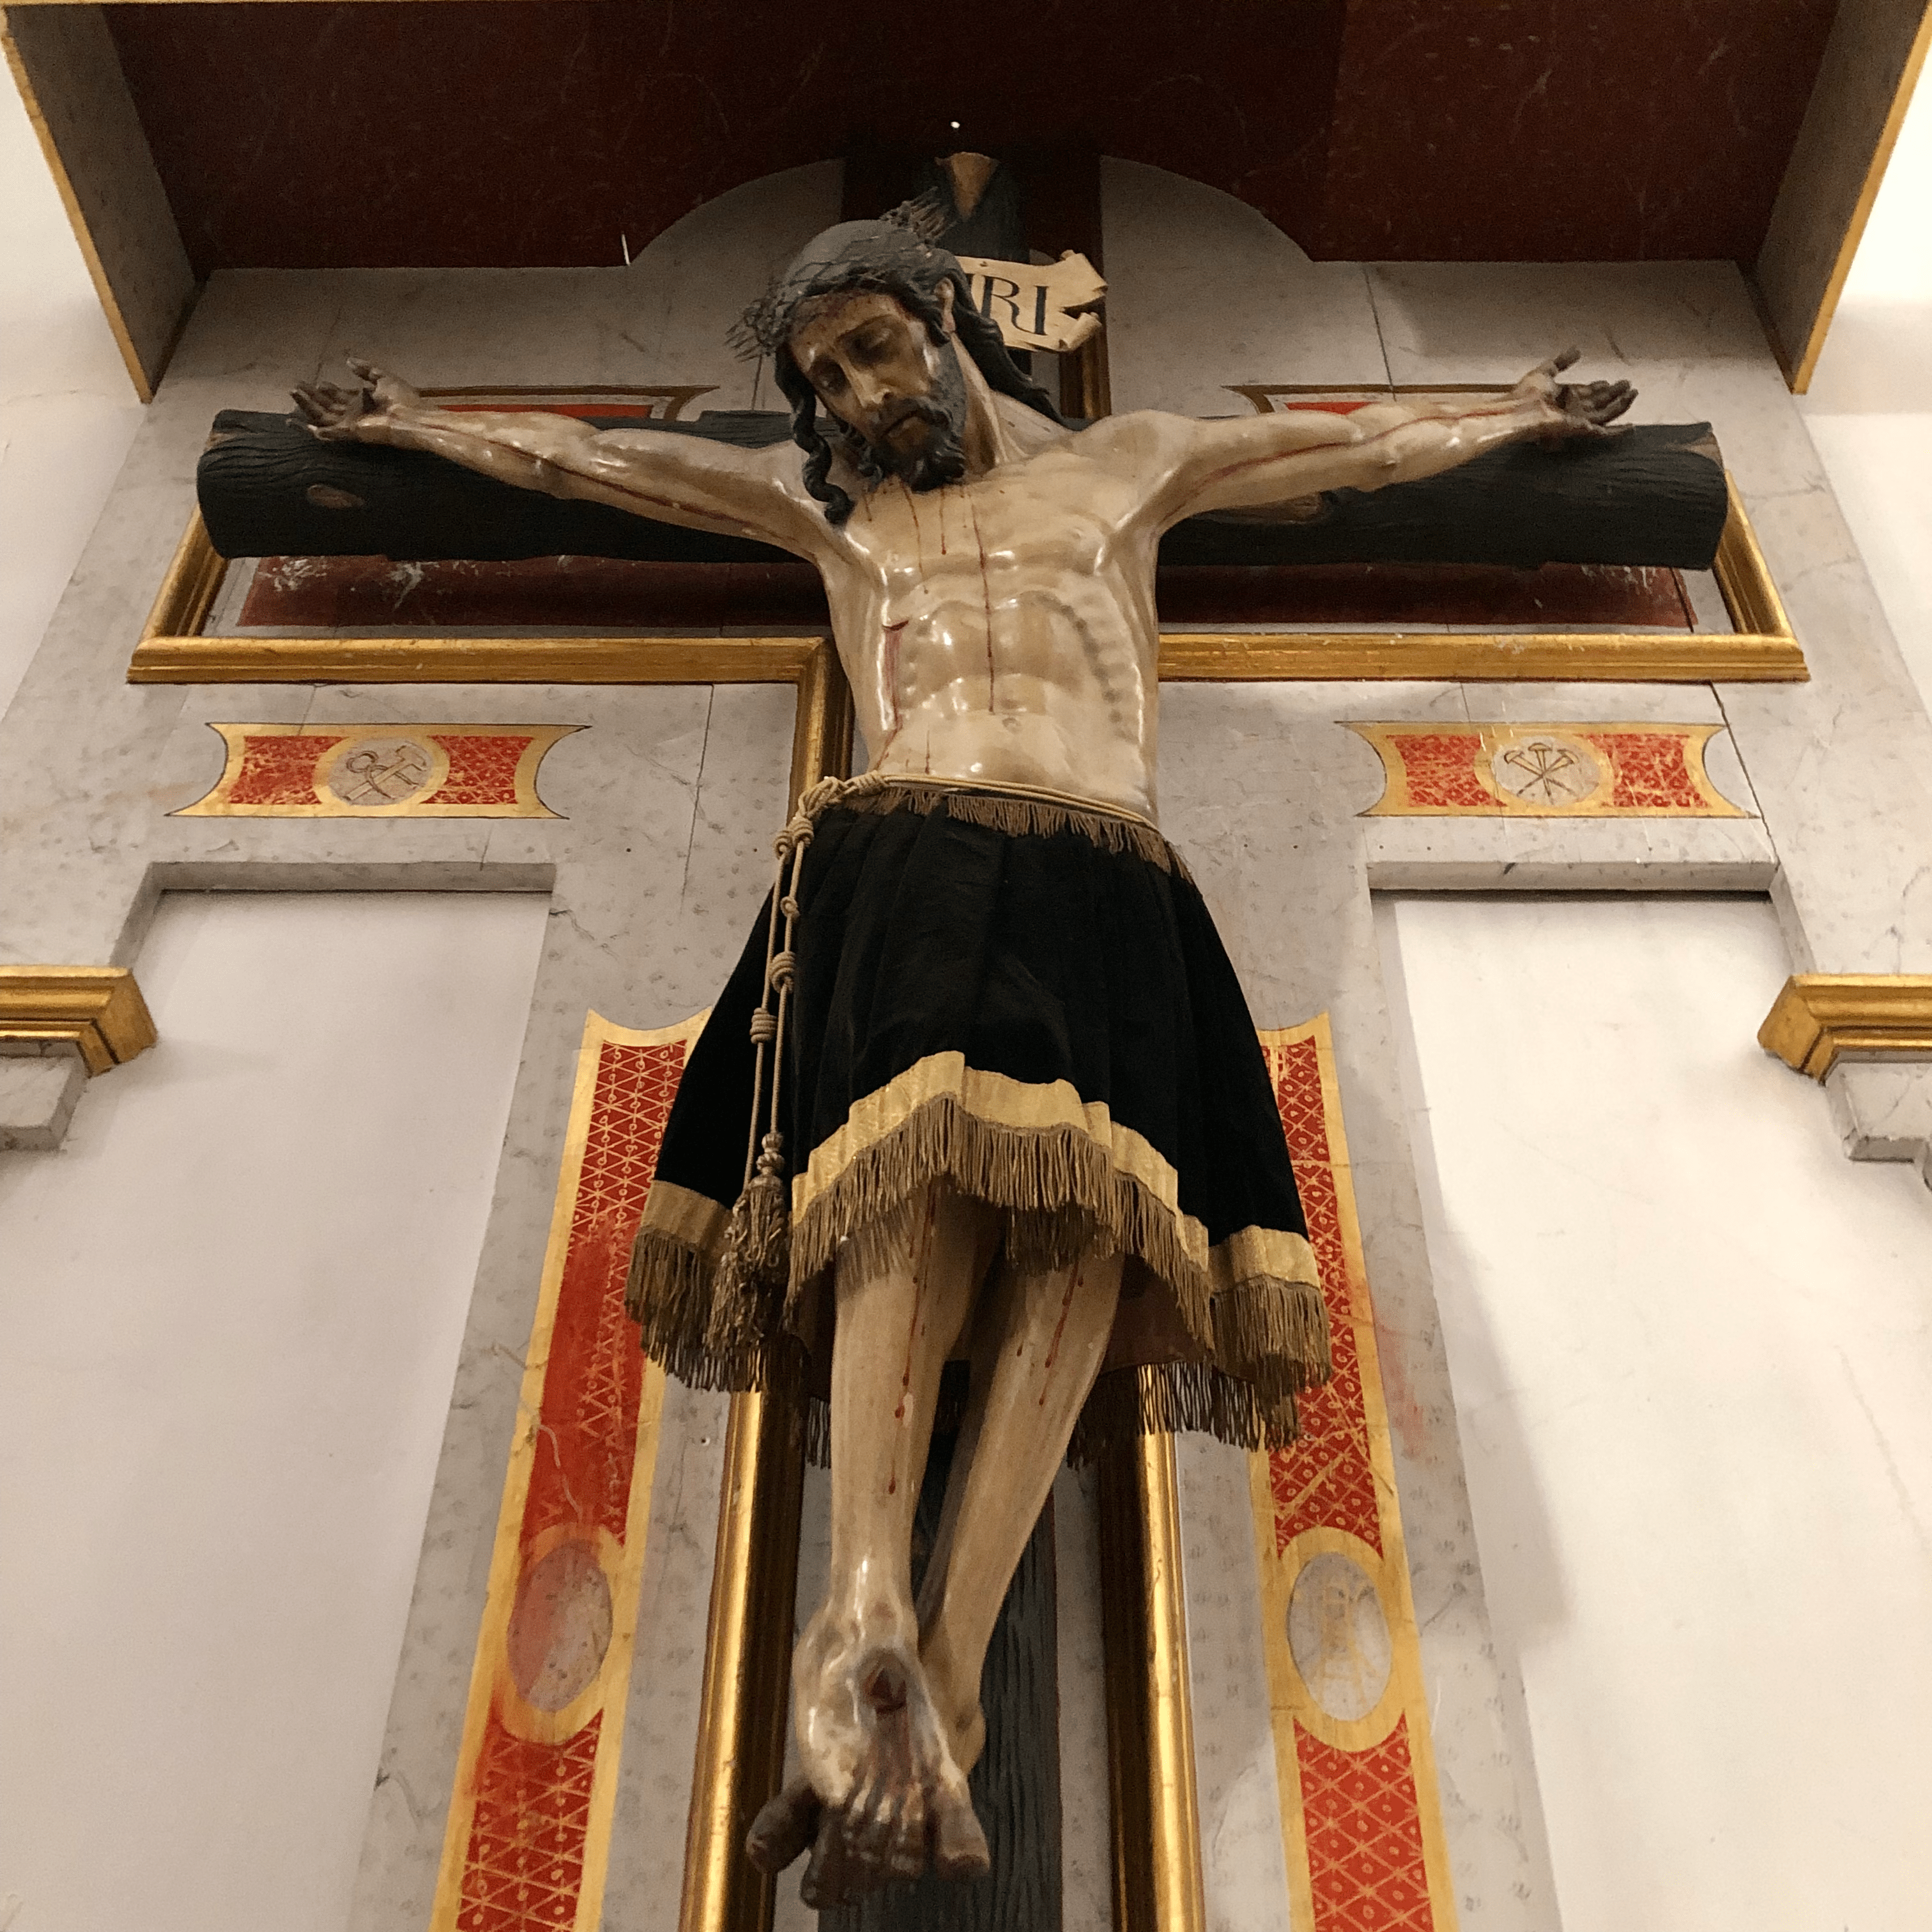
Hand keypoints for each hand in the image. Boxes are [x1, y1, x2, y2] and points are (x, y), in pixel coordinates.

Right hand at [291, 357, 420, 440]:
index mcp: (363, 401)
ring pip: (324, 416)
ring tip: (294, 393)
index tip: (317, 382)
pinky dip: (316, 429)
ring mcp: (353, 424)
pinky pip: (330, 433)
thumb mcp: (384, 377)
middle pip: (327, 406)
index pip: (339, 396)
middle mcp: (355, 413)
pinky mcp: (353, 433)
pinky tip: (302, 423)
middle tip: (295, 386)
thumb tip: (348, 360)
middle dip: (311, 397)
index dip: (327, 390)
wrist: (415, 417)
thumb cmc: (406, 400)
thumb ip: (366, 369)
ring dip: (308, 406)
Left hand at [1511, 347, 1634, 440]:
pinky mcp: (1580, 430)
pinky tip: (1630, 427)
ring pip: (1605, 414)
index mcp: (1564, 396)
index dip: (1598, 387)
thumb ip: (1562, 361)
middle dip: (1614, 393)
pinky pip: (1603, 432)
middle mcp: (1572, 409)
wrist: (1518, 410)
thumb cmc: (1525, 395)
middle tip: (1629, 384)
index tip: (1608, 381)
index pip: (1586, 392)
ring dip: (1621, 405)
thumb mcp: (1546, 371)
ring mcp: (1577, 420)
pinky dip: (1617, 431)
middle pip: (1598, 401)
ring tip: (1633, 394)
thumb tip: (1577, 350)